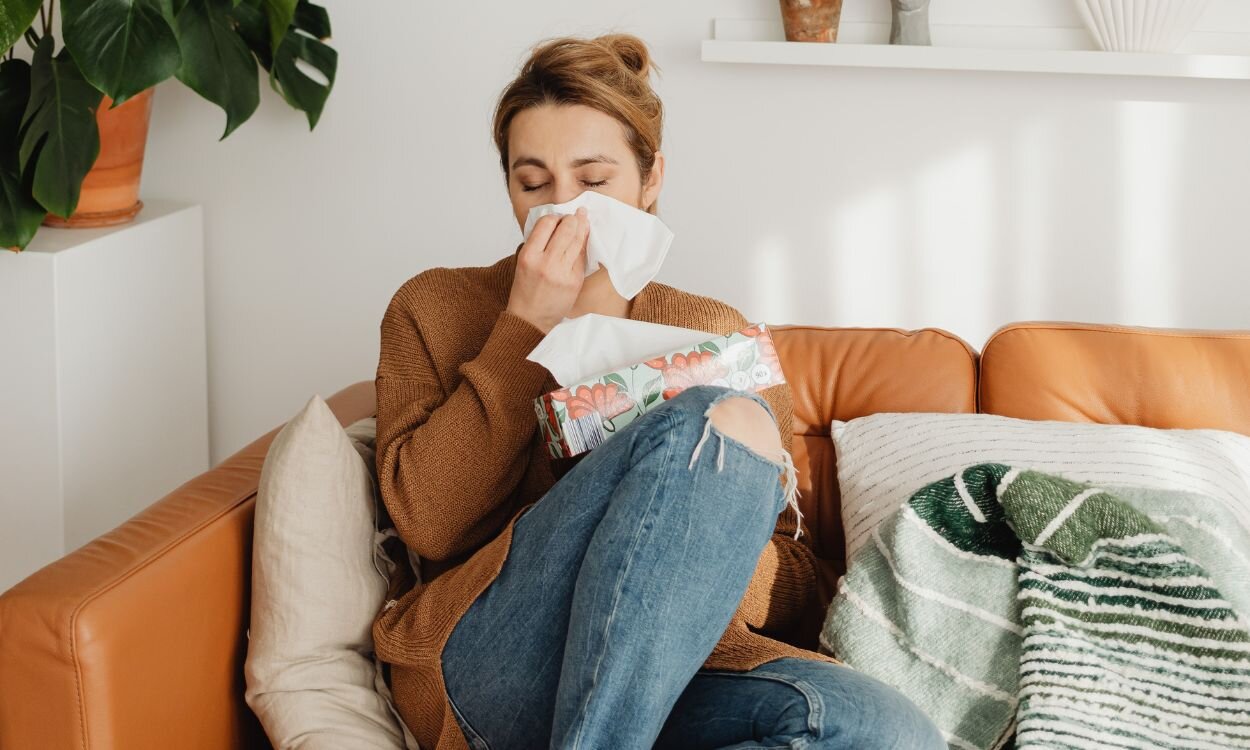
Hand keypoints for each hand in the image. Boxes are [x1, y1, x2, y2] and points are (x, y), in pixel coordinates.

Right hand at [506, 207, 588, 333]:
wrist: (530, 319)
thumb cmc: (525, 290)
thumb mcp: (523, 262)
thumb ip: (538, 243)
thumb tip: (556, 223)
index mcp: (529, 255)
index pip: (546, 223)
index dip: (555, 217)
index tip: (558, 217)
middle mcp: (546, 263)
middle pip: (566, 229)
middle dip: (573, 219)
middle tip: (576, 215)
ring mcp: (562, 273)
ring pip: (577, 241)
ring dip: (582, 227)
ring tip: (583, 219)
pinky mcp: (575, 281)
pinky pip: (582, 257)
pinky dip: (583, 245)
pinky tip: (583, 239)